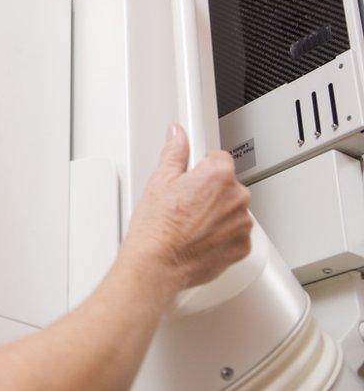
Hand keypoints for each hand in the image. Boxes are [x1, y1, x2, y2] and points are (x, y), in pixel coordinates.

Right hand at [124, 124, 252, 288]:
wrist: (158, 264)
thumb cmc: (157, 228)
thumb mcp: (159, 181)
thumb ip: (174, 153)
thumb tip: (177, 134)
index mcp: (218, 175)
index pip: (219, 159)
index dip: (200, 169)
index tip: (189, 181)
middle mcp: (236, 197)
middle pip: (228, 186)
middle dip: (209, 193)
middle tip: (184, 205)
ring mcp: (241, 224)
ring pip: (232, 210)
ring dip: (217, 215)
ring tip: (189, 225)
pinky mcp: (242, 247)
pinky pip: (235, 234)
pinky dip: (221, 236)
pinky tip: (199, 239)